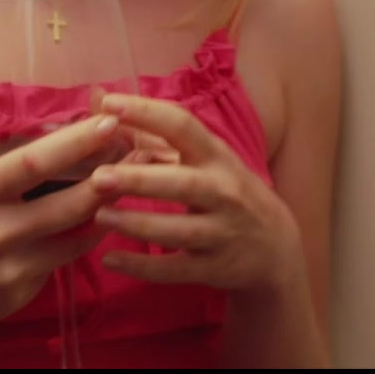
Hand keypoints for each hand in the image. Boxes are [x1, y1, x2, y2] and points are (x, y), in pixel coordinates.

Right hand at [0, 80, 124, 350]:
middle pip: (69, 204)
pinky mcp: (17, 295)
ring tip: (128, 181)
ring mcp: (10, 269)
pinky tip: (94, 221)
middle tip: (139, 151)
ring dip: (104, 210)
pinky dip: (76, 242)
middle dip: (109, 177)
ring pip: (75, 238)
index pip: (34, 164)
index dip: (76, 143)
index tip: (109, 122)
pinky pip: (58, 264)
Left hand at [88, 94, 306, 295]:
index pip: (183, 126)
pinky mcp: (214, 269)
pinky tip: (109, 259)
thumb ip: (161, 137)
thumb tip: (105, 104)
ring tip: (99, 215)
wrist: (275, 247)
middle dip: (140, 180)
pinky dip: (141, 268)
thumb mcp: (208, 160)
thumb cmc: (228, 192)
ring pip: (177, 230)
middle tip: (99, 177)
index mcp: (217, 157)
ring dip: (136, 224)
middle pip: (181, 183)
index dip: (147, 113)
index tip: (109, 104)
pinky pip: (174, 270)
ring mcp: (221, 233)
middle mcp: (223, 192)